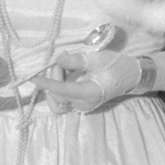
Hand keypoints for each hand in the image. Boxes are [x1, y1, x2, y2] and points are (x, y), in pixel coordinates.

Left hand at [35, 48, 151, 113]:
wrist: (131, 76)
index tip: (34, 78)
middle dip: (53, 78)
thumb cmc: (116, 65)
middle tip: (61, 62)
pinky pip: (62, 100)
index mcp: (90, 93)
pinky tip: (65, 73)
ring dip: (54, 84)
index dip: (47, 84)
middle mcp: (84, 104)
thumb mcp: (97, 58)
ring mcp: (81, 106)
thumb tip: (58, 59)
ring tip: (64, 67)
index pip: (62, 91)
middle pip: (57, 97)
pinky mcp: (79, 104)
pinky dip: (58, 87)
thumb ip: (76, 60)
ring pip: (57, 101)